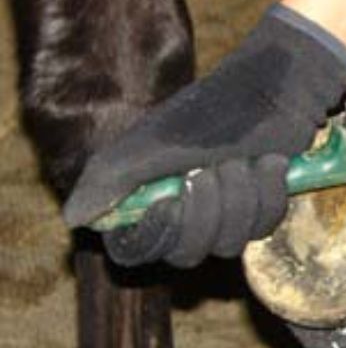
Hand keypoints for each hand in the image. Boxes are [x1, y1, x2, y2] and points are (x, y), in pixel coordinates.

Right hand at [64, 4, 345, 266]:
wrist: (269, 93)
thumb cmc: (207, 112)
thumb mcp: (153, 142)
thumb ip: (112, 179)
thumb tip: (74, 217)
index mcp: (150, 201)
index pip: (138, 249)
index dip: (154, 236)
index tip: (169, 204)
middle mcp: (185, 218)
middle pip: (187, 254)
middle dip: (205, 211)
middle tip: (211, 169)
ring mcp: (225, 219)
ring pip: (230, 243)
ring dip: (240, 197)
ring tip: (242, 160)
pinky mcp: (260, 212)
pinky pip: (264, 226)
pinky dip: (268, 193)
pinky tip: (269, 163)